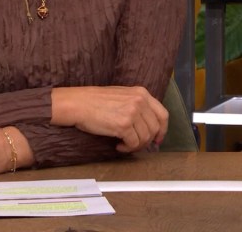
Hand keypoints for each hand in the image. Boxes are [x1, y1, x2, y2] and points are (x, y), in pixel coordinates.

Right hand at [51, 86, 167, 152]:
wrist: (78, 103)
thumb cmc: (96, 101)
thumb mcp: (123, 95)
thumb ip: (137, 105)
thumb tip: (148, 124)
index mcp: (142, 93)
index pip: (163, 114)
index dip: (162, 130)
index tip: (157, 139)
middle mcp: (140, 101)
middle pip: (155, 128)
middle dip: (146, 141)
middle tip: (134, 145)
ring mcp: (132, 112)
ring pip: (145, 138)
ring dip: (135, 145)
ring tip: (124, 144)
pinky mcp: (124, 125)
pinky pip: (133, 143)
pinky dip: (127, 149)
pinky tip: (118, 146)